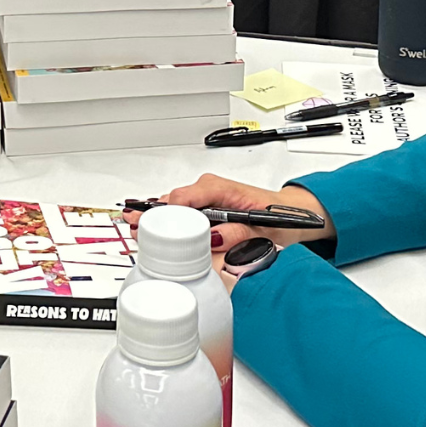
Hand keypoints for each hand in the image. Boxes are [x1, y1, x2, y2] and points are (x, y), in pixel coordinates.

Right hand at [148, 173, 334, 255]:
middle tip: (135, 228)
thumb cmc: (278, 216)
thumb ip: (238, 232)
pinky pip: (183, 212)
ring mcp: (206, 197)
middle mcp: (210, 189)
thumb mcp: (262, 228)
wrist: (290, 214)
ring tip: (139, 230)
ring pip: (175, 206)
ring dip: (160, 219)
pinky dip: (170, 222)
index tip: (155, 225)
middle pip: (174, 201)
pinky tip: (157, 231)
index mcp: (222, 189)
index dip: (167, 212)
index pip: (185, 197)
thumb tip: (215, 237)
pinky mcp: (206, 208)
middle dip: (155, 216)